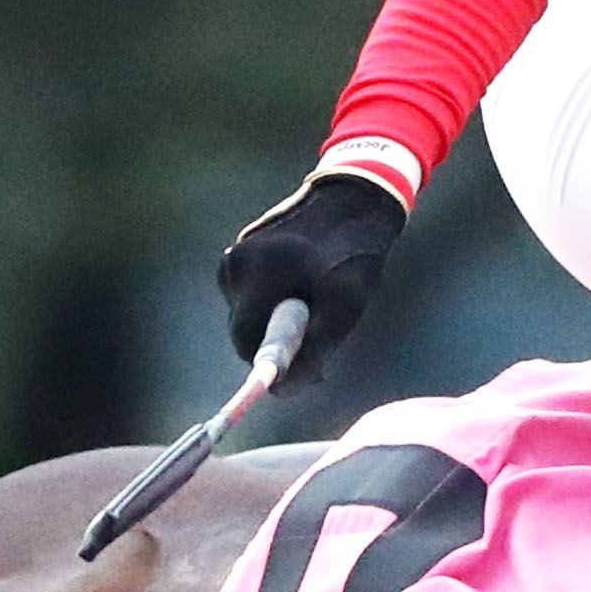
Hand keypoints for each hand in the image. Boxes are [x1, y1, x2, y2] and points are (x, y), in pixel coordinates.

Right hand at [217, 169, 406, 386]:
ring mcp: (235, 252)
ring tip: (317, 305)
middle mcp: (235, 262)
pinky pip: (252, 291)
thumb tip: (281, 392)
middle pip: (244, 329)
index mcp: (257, 274)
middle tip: (319, 345)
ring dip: (277, 320)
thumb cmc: (355, 255)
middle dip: (277, 343)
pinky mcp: (241, 247)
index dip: (270, 366)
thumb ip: (313, 350)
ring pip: (248, 311)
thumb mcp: (345, 307)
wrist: (355, 198)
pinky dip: (275, 299)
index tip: (300, 374)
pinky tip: (305, 287)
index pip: (246, 342)